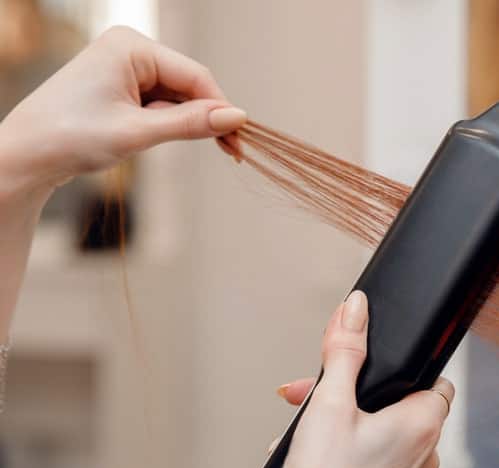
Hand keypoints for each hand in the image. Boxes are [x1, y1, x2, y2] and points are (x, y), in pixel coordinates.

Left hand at [0, 26, 245, 196]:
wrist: (25, 156)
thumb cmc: (70, 137)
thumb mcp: (138, 132)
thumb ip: (190, 123)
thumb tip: (237, 117)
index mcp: (131, 45)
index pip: (195, 75)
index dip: (220, 108)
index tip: (238, 141)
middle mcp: (130, 49)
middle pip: (188, 84)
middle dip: (205, 118)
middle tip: (230, 153)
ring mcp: (124, 66)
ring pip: (177, 96)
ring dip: (184, 124)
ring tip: (167, 147)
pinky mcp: (121, 86)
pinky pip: (160, 103)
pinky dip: (168, 124)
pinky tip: (156, 139)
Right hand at [272, 291, 454, 467]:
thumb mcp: (329, 404)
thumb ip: (345, 351)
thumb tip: (357, 308)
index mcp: (425, 422)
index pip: (429, 373)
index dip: (392, 364)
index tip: (355, 363)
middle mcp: (428, 451)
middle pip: (396, 399)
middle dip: (349, 390)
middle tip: (307, 394)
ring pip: (381, 428)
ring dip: (341, 418)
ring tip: (301, 426)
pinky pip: (374, 456)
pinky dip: (346, 446)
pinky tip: (310, 452)